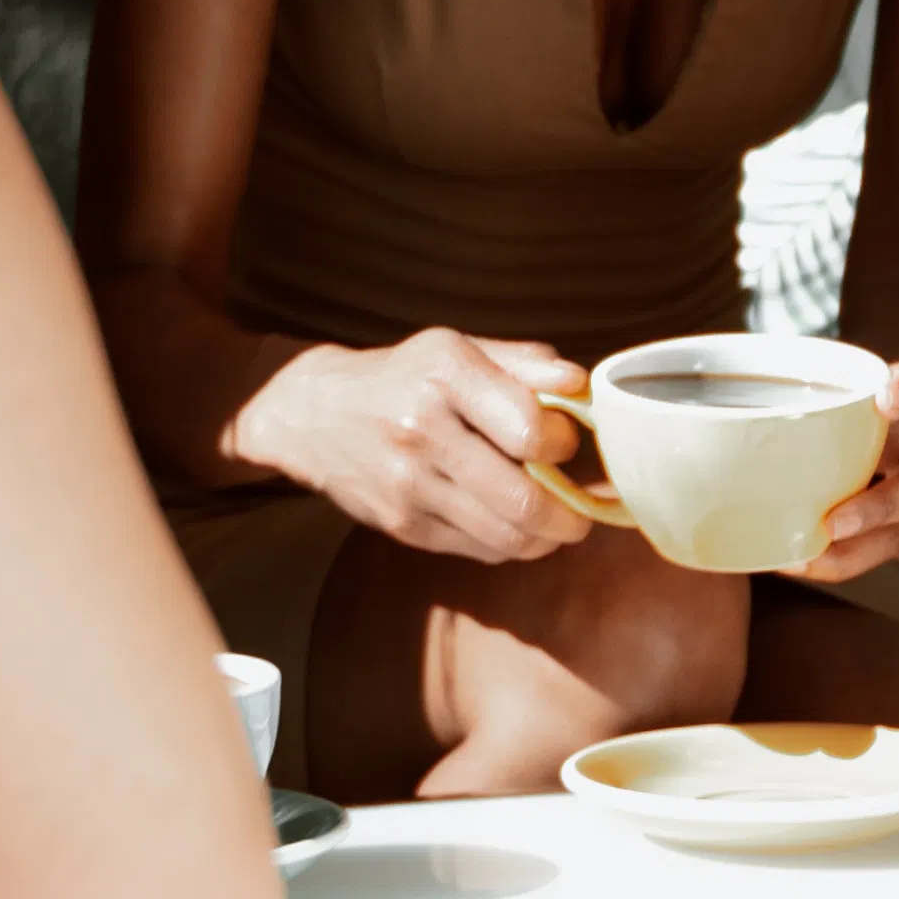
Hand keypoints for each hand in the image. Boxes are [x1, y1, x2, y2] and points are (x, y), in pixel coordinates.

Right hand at [237, 328, 592, 562]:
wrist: (314, 415)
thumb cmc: (404, 377)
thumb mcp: (457, 349)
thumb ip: (524, 363)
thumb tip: (581, 382)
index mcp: (445, 375)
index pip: (529, 428)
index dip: (564, 443)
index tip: (567, 444)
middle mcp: (423, 431)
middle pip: (522, 498)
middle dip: (569, 515)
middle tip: (584, 512)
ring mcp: (408, 485)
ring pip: (504, 535)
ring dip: (546, 539)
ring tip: (559, 526)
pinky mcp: (401, 525)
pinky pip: (476, 549)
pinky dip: (509, 546)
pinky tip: (517, 529)